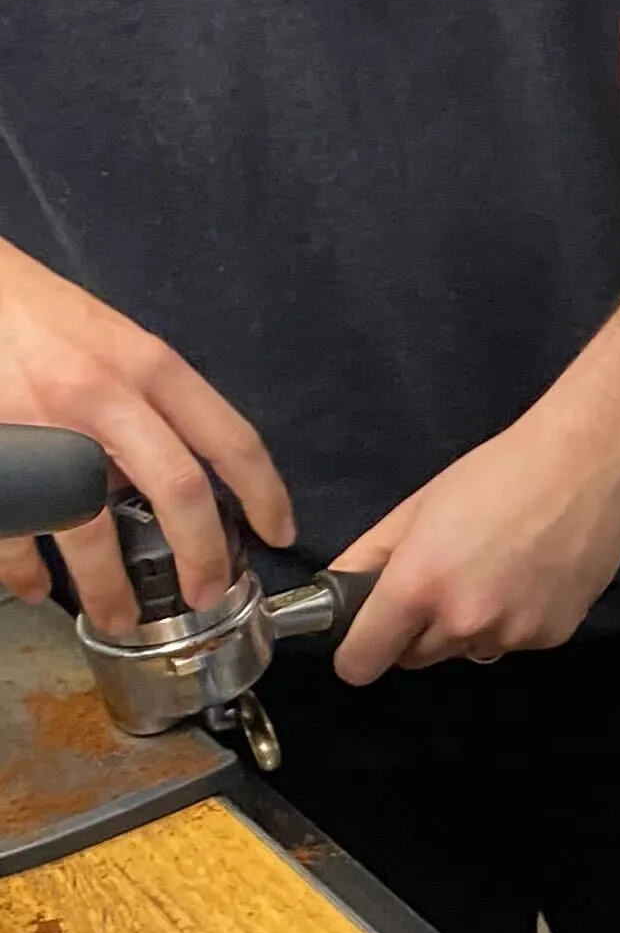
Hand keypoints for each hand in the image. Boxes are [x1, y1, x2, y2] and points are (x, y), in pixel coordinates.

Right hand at [0, 238, 292, 629]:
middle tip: (206, 595)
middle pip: (178, 491)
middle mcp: (105, 395)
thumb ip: (148, 402)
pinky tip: (36, 588)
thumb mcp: (114, 340)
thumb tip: (165, 482)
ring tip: (117, 620)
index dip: (266, 493)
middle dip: (200, 556)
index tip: (280, 533)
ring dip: (108, 588)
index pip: (230, 437)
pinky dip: (23, 570)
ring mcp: (44, 428)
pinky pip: (14, 529)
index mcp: (148, 364)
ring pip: (90, 529)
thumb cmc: (39, 312)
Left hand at [330, 405, 619, 682]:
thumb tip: (337, 591)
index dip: (359, 650)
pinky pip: (513, 642)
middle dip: (418, 631)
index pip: (361, 663)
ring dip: (470, 625)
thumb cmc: (495, 474)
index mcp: (417, 588)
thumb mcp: (417, 507)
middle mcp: (462, 623)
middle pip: (415, 658)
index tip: (370, 634)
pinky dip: (515, 620)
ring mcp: (512, 635)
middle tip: (445, 580)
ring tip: (499, 571)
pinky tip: (534, 576)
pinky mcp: (553, 636)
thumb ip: (369, 556)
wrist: (587, 465)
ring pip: (467, 649)